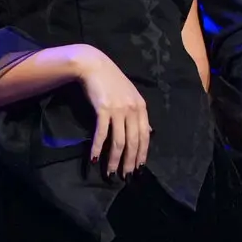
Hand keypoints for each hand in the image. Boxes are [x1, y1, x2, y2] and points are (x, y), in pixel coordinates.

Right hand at [72, 47, 148, 178]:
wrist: (94, 65)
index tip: (138, 168)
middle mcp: (132, 109)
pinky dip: (97, 147)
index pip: (145, 136)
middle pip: (133, 142)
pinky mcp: (103, 109)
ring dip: (114, 159)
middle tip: (126, 176)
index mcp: (141, 107)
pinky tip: (93, 158)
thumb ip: (139, 114)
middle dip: (129, 162)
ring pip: (118, 141)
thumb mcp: (130, 96)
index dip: (142, 154)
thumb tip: (149, 132)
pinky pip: (102, 133)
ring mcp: (118, 109)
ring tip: (110, 172)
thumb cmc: (111, 81)